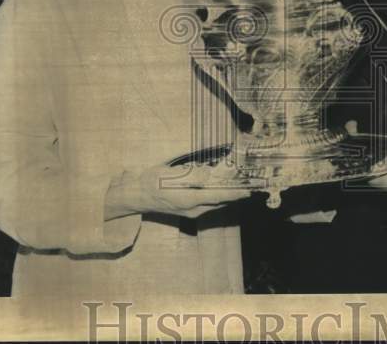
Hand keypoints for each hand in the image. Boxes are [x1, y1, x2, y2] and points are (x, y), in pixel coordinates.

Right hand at [105, 163, 250, 220]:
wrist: (137, 197)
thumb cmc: (152, 181)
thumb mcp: (171, 174)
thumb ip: (192, 174)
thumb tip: (211, 174)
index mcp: (187, 199)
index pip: (217, 197)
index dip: (234, 193)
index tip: (248, 190)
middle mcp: (192, 209)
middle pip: (220, 201)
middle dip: (235, 192)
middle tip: (249, 181)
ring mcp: (191, 213)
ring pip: (216, 203)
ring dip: (227, 193)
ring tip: (238, 181)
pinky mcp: (190, 212)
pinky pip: (209, 205)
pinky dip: (218, 196)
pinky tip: (220, 186)